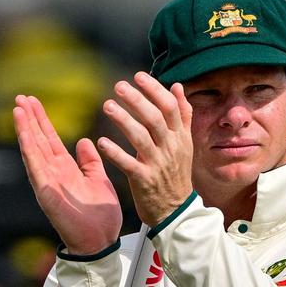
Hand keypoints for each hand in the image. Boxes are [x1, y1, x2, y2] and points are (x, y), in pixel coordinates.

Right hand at [14, 95, 121, 254]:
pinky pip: (36, 167)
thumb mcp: (99, 181)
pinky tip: (24, 132)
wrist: (101, 242)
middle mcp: (53, 175)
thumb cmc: (101, 218)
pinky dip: (29, 149)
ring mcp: (48, 183)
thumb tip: (84, 141)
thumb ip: (90, 162)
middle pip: (39, 141)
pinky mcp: (47, 193)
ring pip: (33, 151)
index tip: (34, 103)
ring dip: (25, 129)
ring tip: (18, 108)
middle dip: (31, 119)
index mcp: (66, 171)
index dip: (43, 122)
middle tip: (21, 97)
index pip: (50, 141)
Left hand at [97, 72, 193, 225]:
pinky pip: (128, 164)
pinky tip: (101, 142)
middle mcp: (170, 148)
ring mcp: (157, 165)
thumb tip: (177, 86)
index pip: (169, 107)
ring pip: (141, 138)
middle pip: (155, 119)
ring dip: (124, 120)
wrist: (176, 211)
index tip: (138, 76)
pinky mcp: (144, 181)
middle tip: (119, 86)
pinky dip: (115, 153)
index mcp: (180, 137)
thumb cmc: (176, 174)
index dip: (154, 90)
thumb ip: (182, 115)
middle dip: (137, 100)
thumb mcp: (184, 144)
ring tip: (108, 106)